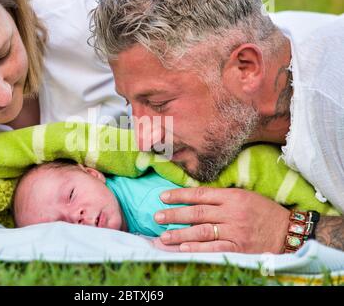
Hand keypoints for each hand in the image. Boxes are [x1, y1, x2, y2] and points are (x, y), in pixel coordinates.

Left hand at [155, 187, 290, 253]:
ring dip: (179, 234)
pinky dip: (195, 249)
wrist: (288, 232)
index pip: (200, 194)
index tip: (163, 197)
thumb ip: (221, 196)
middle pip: (196, 213)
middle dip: (174, 215)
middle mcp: (232, 213)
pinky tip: (181, 248)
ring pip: (201, 232)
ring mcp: (235, 232)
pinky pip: (212, 249)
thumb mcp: (244, 195)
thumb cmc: (263, 212)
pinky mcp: (238, 248)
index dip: (179, 195)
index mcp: (232, 196)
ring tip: (163, 236)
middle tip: (157, 216)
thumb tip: (193, 197)